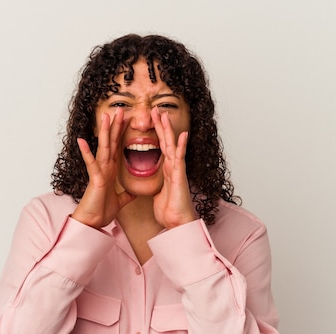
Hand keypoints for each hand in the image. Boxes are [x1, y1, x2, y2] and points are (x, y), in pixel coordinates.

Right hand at [71, 108, 135, 227]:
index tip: (128, 121)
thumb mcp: (121, 201)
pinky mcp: (94, 179)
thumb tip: (136, 192)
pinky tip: (82, 140)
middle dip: (116, 126)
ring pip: (103, 148)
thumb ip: (127, 194)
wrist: (93, 223)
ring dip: (104, 132)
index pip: (118, 148)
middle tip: (120, 110)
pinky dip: (87, 152)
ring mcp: (98, 172)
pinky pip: (91, 164)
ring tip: (106, 116)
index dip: (122, 134)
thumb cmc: (102, 211)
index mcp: (110, 171)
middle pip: (111, 143)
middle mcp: (104, 168)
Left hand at [151, 108, 197, 228]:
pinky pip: (180, 159)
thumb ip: (158, 185)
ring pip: (172, 145)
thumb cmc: (169, 211)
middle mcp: (173, 167)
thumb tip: (155, 184)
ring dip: (168, 130)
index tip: (152, 120)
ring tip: (164, 114)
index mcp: (167, 170)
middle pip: (166, 142)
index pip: (161, 147)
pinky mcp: (179, 177)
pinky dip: (182, 146)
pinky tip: (183, 134)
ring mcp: (177, 170)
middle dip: (161, 125)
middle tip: (156, 110)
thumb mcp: (158, 194)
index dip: (157, 133)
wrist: (177, 223)